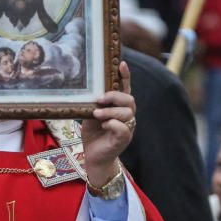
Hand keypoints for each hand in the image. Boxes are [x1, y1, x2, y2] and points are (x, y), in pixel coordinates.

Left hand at [81, 61, 135, 186]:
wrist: (93, 157)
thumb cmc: (93, 134)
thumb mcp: (91, 115)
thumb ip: (95, 104)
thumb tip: (90, 91)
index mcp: (119, 108)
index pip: (125, 89)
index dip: (125, 76)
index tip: (121, 63)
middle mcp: (126, 116)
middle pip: (129, 99)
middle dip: (114, 96)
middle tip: (99, 100)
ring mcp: (127, 128)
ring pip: (127, 113)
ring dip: (110, 112)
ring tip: (97, 115)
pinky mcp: (124, 139)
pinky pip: (123, 128)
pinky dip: (112, 124)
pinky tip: (104, 125)